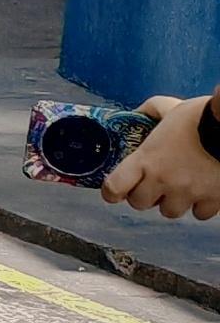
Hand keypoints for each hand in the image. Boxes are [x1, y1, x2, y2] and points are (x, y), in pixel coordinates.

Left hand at [105, 93, 219, 219]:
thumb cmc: (204, 116)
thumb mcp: (172, 108)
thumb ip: (152, 110)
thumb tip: (138, 112)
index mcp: (147, 158)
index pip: (113, 188)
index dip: (112, 191)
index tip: (118, 189)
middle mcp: (162, 180)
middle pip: (139, 203)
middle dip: (145, 195)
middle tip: (156, 182)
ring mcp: (187, 192)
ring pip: (169, 212)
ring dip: (173, 202)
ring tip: (182, 186)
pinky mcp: (212, 200)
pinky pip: (199, 214)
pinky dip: (200, 206)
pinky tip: (203, 191)